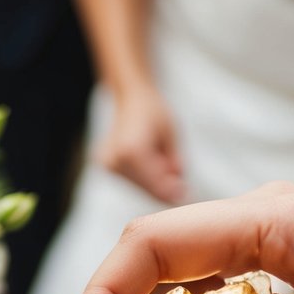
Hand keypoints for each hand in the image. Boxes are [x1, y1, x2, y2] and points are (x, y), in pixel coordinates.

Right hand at [94, 83, 188, 204]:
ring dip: (156, 182)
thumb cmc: (154, 113)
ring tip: (158, 156)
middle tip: (177, 174)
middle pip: (149, 189)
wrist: (131, 99)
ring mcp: (107, 165)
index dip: (173, 192)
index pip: (156, 185)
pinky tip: (148, 159)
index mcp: (131, 150)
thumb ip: (175, 164)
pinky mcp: (106, 167)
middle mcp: (115, 160)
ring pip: (141, 188)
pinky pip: (134, 182)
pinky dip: (146, 177)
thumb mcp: (172, 135)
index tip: (187, 194)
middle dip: (166, 187)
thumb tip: (180, 193)